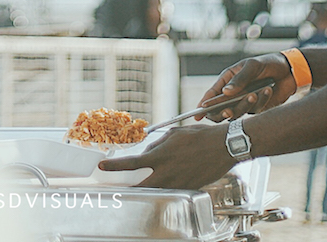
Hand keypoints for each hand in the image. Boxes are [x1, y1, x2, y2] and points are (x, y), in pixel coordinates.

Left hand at [98, 124, 236, 189]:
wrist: (224, 147)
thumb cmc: (200, 137)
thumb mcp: (174, 134)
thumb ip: (158, 145)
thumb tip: (149, 152)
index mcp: (161, 156)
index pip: (131, 163)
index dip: (114, 166)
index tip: (102, 166)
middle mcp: (167, 173)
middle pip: (141, 186)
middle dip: (130, 187)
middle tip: (121, 187)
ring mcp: (178, 183)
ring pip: (157, 190)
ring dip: (150, 187)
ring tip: (147, 183)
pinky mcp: (189, 189)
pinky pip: (173, 189)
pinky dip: (168, 185)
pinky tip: (171, 179)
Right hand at [196, 53, 295, 119]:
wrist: (289, 71)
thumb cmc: (267, 64)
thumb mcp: (252, 66)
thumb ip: (240, 79)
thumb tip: (225, 93)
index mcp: (227, 80)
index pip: (211, 95)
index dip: (203, 106)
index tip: (198, 115)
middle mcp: (233, 94)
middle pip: (220, 110)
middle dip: (222, 113)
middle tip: (228, 111)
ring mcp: (244, 102)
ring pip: (237, 113)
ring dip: (244, 105)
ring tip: (254, 94)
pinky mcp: (257, 108)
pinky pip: (255, 110)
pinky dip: (261, 101)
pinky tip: (268, 90)